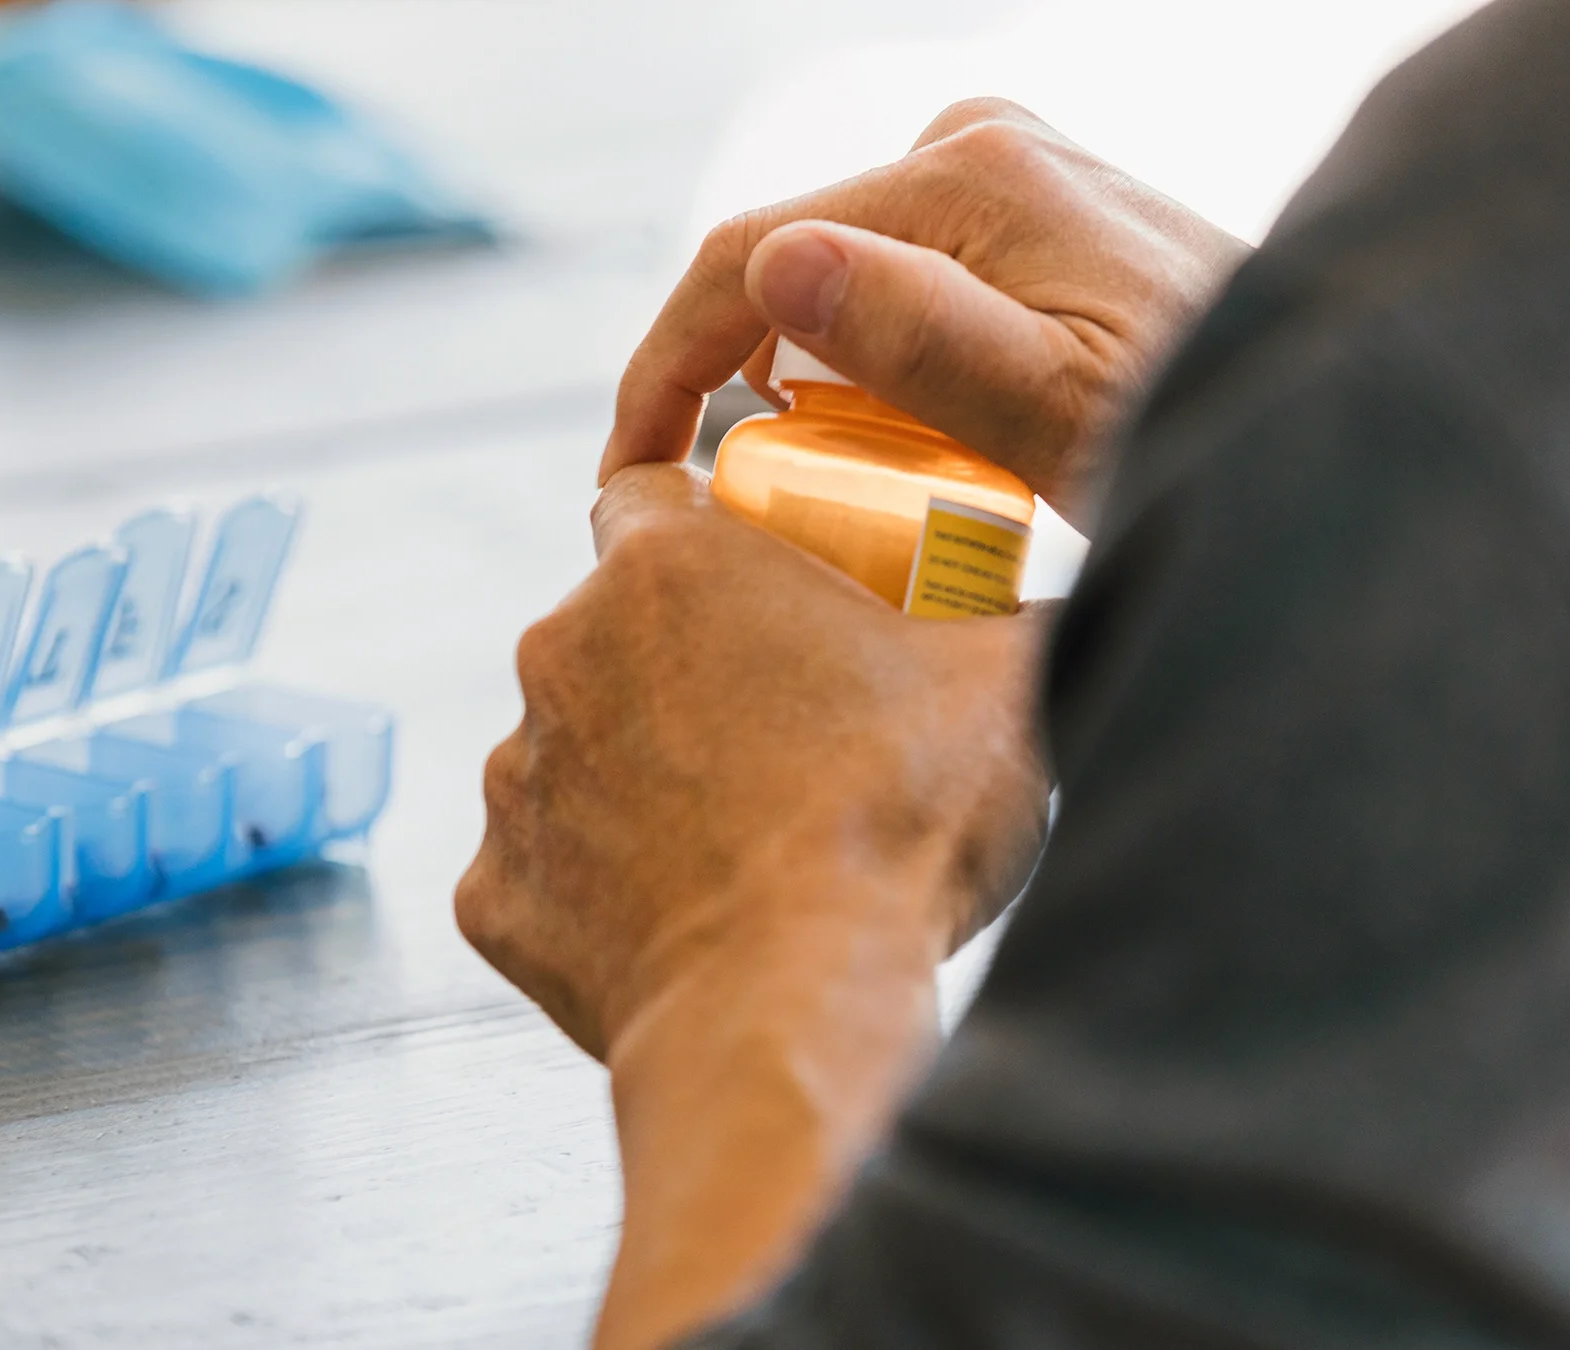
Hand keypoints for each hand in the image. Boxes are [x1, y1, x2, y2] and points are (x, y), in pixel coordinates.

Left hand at [457, 465, 1051, 1347]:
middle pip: (612, 629)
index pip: (649, 491)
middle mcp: (558, 651)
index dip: (704, 525)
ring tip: (742, 841)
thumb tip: (1073, 593)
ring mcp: (517, 777)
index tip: (754, 576)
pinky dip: (600, 891)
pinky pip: (545, 873)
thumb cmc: (890, 836)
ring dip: (639, 779)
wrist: (794, 1011)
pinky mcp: (495, 893)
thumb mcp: (1009, 687)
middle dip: (682, 666)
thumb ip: (1031, 610)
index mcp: (663, 565)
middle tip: (782, 730)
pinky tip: (688, 919)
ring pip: (575, 752)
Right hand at [602, 98, 1247, 521]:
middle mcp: (983, 144)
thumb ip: (923, 340)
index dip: (664, 365)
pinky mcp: (1037, 206)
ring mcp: (1014, 167)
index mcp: (968, 177)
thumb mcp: (1055, 418)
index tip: (624, 471)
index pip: (749, 254)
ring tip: (848, 485)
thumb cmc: (1198, 434)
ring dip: (818, 374)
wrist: (1324, 417)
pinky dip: (882, 356)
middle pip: (797, 261)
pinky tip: (915, 438)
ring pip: (850, 272)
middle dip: (745, 378)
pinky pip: (911, 274)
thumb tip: (779, 266)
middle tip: (750, 507)